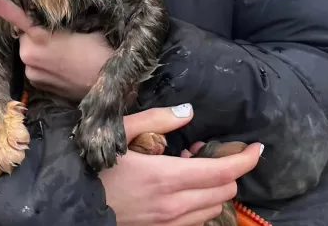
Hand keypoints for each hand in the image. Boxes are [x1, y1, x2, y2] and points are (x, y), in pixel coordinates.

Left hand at [0, 0, 112, 100]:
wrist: (109, 88)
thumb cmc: (102, 52)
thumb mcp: (88, 24)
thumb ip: (64, 15)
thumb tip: (57, 4)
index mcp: (39, 36)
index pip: (10, 11)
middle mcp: (27, 54)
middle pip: (25, 31)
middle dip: (37, 29)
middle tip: (63, 32)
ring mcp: (30, 72)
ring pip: (30, 49)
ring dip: (42, 47)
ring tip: (68, 51)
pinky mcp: (36, 85)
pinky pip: (35, 65)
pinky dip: (45, 62)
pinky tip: (65, 64)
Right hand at [101, 105, 261, 225]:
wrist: (71, 201)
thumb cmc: (92, 163)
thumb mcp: (120, 132)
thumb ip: (157, 121)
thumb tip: (188, 112)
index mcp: (166, 178)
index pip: (222, 172)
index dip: (245, 159)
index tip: (257, 148)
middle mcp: (173, 205)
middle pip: (224, 191)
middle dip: (226, 170)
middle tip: (204, 151)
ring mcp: (167, 223)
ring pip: (213, 208)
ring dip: (213, 187)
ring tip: (189, 168)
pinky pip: (196, 221)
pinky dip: (200, 203)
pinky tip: (180, 187)